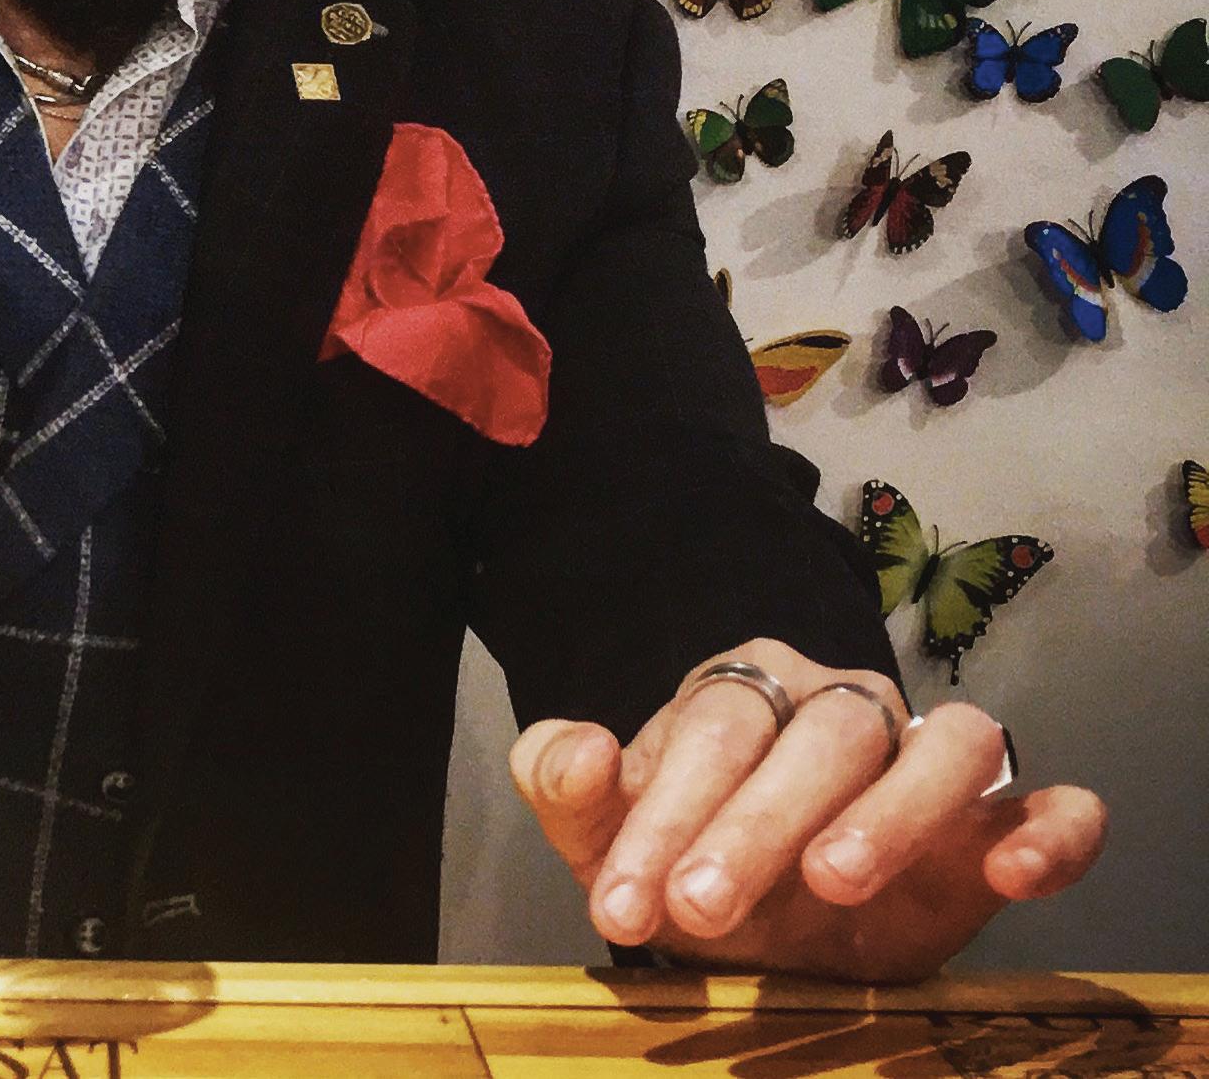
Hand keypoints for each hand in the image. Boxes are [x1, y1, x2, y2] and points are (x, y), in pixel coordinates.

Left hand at [510, 639, 1107, 982]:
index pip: (713, 729)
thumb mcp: (607, 836)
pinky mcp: (1001, 825)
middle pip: (820, 737)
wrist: (768, 926)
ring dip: (896, 810)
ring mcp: (929, 758)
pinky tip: (1009, 876)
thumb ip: (564, 786)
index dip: (667, 812)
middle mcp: (845, 704)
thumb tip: (582, 746)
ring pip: (947, 745)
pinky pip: (1050, 805)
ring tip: (834, 880)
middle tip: (702, 908)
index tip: (626, 902)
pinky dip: (1048, 832)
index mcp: (744, 689)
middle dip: (755, 825)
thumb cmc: (687, 860)